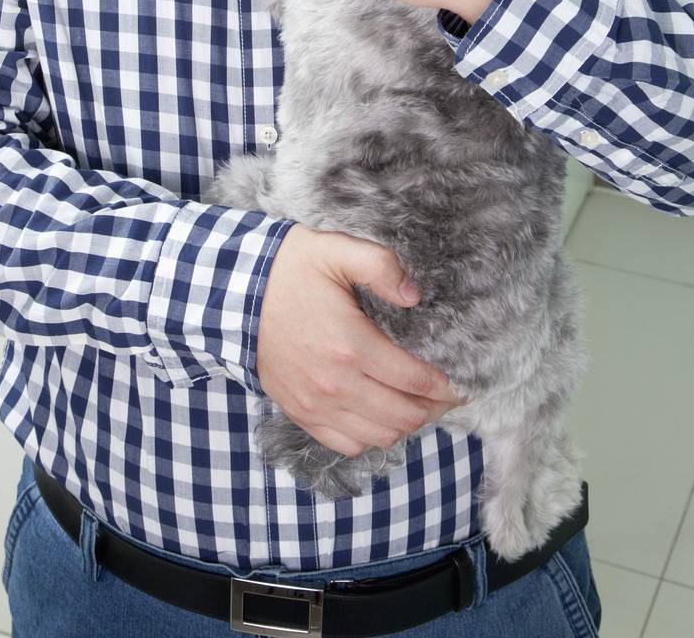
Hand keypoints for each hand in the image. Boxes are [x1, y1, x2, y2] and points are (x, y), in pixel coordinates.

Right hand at [256, 224, 463, 456]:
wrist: (233, 293)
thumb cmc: (288, 270)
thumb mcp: (336, 250)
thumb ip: (381, 266)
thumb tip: (415, 295)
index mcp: (351, 344)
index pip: (415, 380)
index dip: (445, 387)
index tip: (459, 383)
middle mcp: (336, 383)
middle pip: (403, 415)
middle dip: (433, 409)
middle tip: (446, 396)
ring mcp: (316, 404)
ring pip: (379, 436)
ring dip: (406, 425)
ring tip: (418, 406)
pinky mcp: (301, 413)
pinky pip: (347, 444)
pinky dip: (371, 438)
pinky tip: (380, 417)